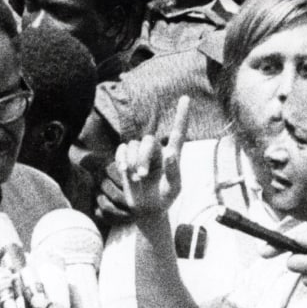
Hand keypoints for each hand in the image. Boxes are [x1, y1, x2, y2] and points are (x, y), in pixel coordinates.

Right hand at [108, 96, 187, 221]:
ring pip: (133, 145)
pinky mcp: (127, 158)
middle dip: (142, 158)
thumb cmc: (164, 198)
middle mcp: (157, 150)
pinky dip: (121, 159)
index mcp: (173, 155)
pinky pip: (122, 149)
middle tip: (141, 176)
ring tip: (136, 178)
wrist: (147, 209)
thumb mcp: (173, 188)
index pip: (178, 131)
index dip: (181, 114)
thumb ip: (173, 171)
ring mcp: (141, 153)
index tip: (185, 98)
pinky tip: (123, 171)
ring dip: (131, 162)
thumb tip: (170, 153)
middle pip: (147, 140)